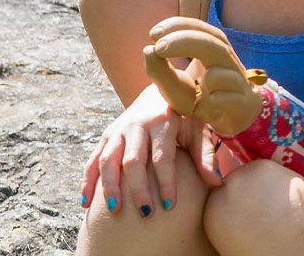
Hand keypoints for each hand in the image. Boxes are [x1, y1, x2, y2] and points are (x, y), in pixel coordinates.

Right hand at [79, 83, 221, 214]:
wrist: (160, 90)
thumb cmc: (184, 115)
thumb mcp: (199, 129)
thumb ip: (205, 155)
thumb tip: (216, 183)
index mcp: (163, 121)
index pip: (162, 156)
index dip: (166, 182)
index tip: (170, 205)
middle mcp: (137, 124)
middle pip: (133, 161)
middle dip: (138, 189)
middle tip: (145, 214)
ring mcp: (119, 129)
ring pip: (108, 160)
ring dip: (109, 186)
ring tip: (115, 210)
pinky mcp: (107, 135)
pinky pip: (93, 159)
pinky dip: (88, 181)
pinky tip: (86, 203)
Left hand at [144, 17, 263, 135]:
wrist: (232, 117)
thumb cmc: (201, 96)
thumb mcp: (175, 85)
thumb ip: (159, 70)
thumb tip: (148, 50)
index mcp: (212, 48)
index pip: (198, 28)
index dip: (177, 26)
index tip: (152, 35)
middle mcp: (227, 60)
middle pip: (213, 41)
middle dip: (184, 40)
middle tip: (158, 47)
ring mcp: (237, 81)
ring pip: (218, 73)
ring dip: (200, 80)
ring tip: (197, 90)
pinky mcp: (241, 102)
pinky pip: (224, 99)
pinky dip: (209, 104)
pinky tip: (204, 109)